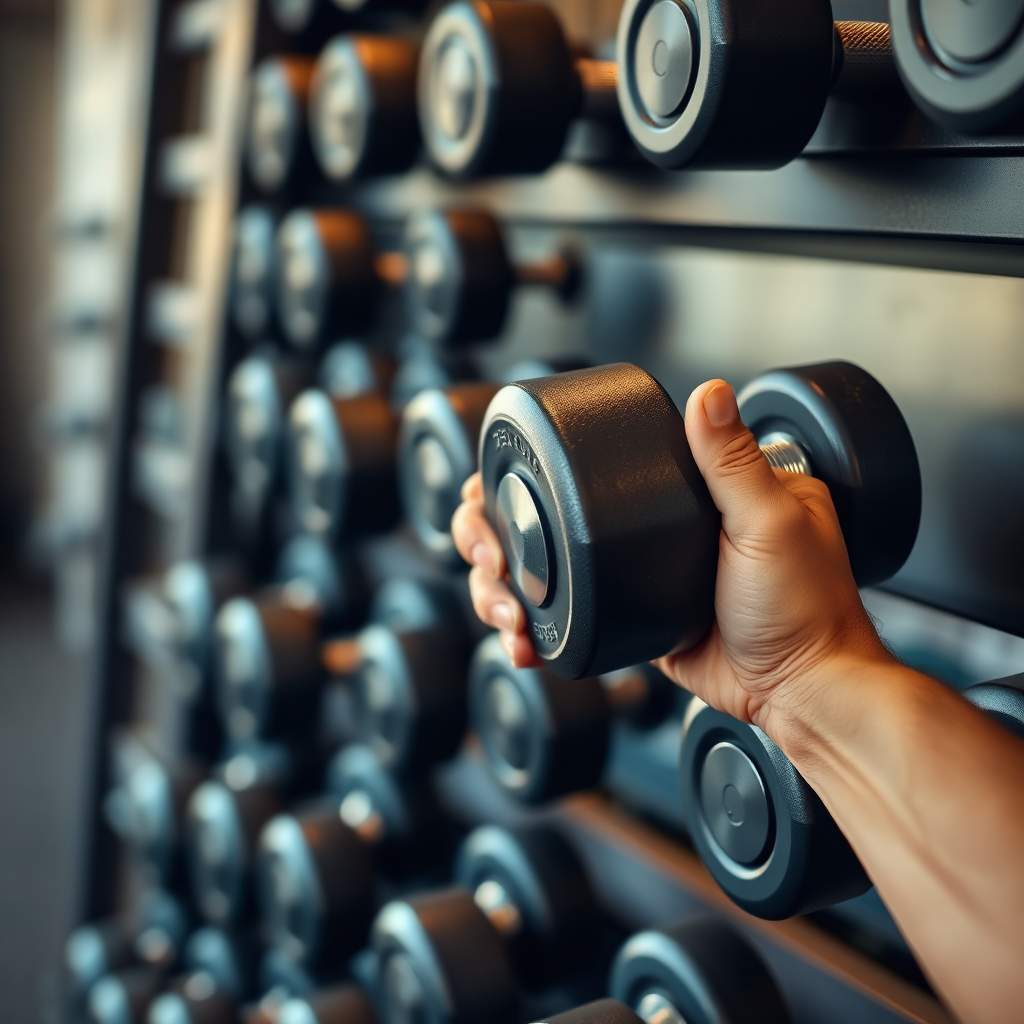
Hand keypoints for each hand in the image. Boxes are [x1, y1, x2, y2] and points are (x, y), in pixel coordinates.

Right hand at [451, 378, 894, 743]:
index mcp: (688, 489)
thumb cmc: (803, 610)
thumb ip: (733, 461)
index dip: (532, 472)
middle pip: (547, 516)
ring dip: (502, 586)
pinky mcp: (628, 614)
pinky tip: (521, 641)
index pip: (594, 462)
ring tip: (503, 610)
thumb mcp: (770, 523)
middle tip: (486, 557)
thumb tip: (710, 392)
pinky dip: (534, 629)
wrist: (797, 689)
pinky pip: (567, 614)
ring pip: (545, 568)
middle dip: (493, 538)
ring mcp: (634, 571)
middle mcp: (651, 524)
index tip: (493, 489)